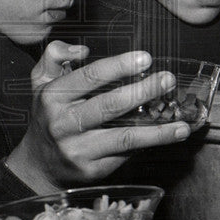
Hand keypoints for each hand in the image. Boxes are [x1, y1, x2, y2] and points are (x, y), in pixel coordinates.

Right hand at [5, 43, 191, 192]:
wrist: (37, 164)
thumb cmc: (47, 115)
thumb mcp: (40, 81)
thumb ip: (55, 55)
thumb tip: (83, 50)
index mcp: (53, 97)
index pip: (89, 77)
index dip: (119, 66)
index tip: (145, 58)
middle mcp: (64, 124)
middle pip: (109, 106)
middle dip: (142, 92)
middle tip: (167, 80)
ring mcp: (78, 149)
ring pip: (123, 137)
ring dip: (156, 131)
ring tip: (181, 124)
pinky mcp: (91, 169)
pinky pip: (124, 154)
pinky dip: (149, 145)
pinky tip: (168, 137)